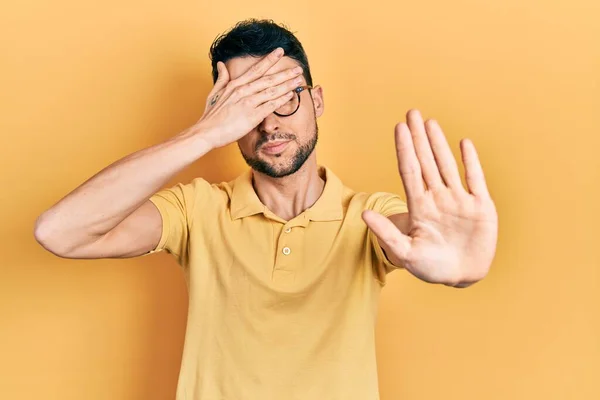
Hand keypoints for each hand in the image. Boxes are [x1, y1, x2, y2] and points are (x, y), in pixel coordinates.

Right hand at [193, 47, 303, 148]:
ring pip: (272, 91)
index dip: (270, 59)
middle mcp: (243, 91)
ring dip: (287, 85)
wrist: (206, 132)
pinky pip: (270, 106)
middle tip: (298, 69)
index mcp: (235, 85)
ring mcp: (248, 103)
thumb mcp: (214, 93)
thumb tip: (221, 64)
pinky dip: (281, 100)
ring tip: (298, 80)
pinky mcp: (252, 116)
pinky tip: (290, 96)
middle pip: (268, 79)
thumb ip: (221, 78)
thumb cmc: (210, 116)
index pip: (256, 69)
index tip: (280, 52)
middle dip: (285, 73)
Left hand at [362, 109, 497, 285]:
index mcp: (420, 207)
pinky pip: (475, 179)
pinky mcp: (480, 206)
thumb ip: (387, 233)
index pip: (410, 171)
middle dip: (418, 138)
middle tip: (412, 113)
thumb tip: (365, 214)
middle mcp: (438, 198)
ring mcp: (459, 200)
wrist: (460, 277)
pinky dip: (471, 162)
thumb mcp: (405, 252)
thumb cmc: (430, 266)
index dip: (404, 149)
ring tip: (431, 123)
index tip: (399, 127)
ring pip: (447, 165)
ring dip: (439, 144)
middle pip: (426, 161)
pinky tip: (464, 144)